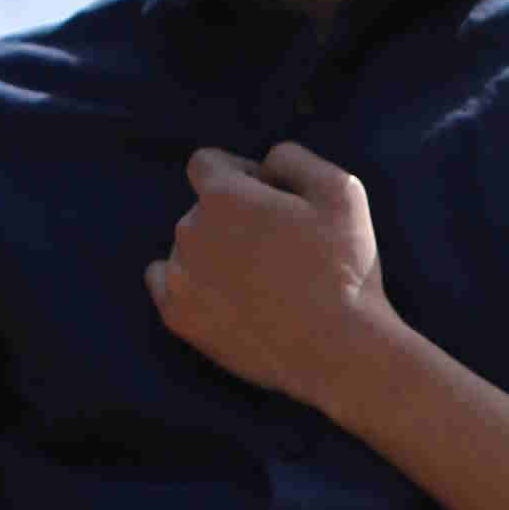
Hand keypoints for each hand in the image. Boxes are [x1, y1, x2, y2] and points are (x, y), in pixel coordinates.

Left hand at [147, 140, 385, 409]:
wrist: (337, 351)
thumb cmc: (344, 268)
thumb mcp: (341, 190)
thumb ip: (293, 158)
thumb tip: (265, 162)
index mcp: (223, 196)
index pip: (205, 163)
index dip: (240, 173)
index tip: (270, 199)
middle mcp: (190, 232)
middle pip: (200, 209)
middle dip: (233, 217)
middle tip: (278, 247)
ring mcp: (180, 278)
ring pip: (188, 248)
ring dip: (215, 253)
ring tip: (261, 281)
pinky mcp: (179, 318)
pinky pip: (165, 284)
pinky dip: (190, 284)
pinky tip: (225, 296)